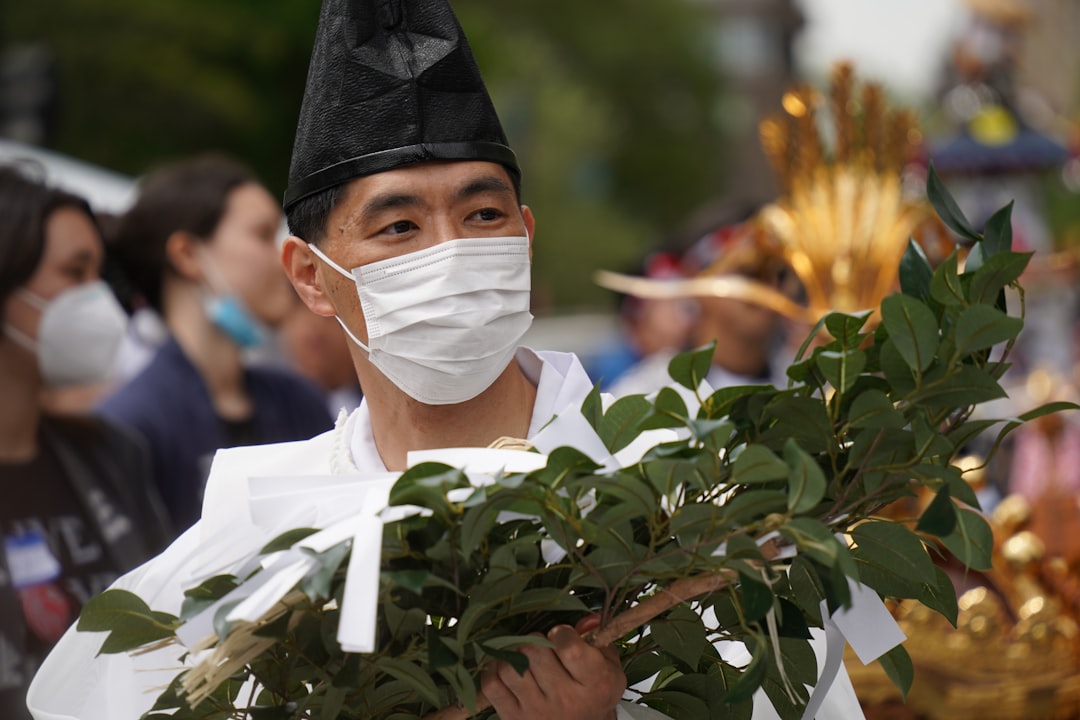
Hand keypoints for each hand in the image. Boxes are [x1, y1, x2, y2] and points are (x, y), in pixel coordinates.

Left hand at [481, 614, 624, 719]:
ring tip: (524, 658)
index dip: (561, 633)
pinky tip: (506, 668)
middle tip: (541, 646)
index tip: (561, 635)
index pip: (569, 648)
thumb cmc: (594, 694)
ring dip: (513, 655)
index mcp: (595, 683)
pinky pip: (491, 685)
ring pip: (509, 666)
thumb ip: (598, 639)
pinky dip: (493, 671)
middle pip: (534, 651)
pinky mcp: (514, 719)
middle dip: (535, 640)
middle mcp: (566, 700)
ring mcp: (537, 711)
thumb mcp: (608, 667)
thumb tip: (585, 618)